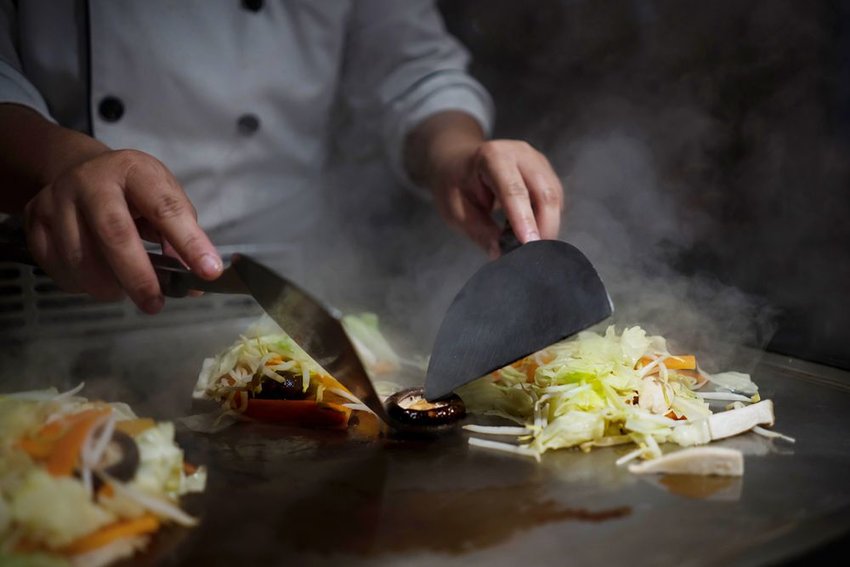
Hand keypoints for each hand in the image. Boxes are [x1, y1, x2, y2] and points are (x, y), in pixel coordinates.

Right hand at [24, 149, 221, 312]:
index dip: (189, 242)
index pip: (166, 208)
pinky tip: (97, 279)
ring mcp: (57, 199)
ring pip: (80, 258)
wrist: (78, 170)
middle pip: (114, 234)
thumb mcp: (163, 198)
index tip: (208, 271)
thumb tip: (198, 281)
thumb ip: (181, 236)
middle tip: (154, 304)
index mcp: (135, 170)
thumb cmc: (132, 192)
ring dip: (108, 286)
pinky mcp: (34, 220)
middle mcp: (91, 180)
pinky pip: (57, 267)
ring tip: (126, 290)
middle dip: (138, 277)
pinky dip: (81, 284)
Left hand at [431, 139, 564, 257]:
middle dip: (544, 228)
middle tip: (534, 256)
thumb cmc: (454, 182)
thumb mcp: (456, 210)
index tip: (528, 245)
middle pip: (545, 193)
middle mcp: (520, 154)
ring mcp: (536, 161)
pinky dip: (547, 219)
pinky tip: (530, 231)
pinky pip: (555, 199)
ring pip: (555, 198)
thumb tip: (502, 254)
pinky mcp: (545, 172)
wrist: (457, 159)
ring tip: (527, 245)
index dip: (524, 219)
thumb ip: (480, 232)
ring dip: (547, 226)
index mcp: (493, 157)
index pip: (514, 190)